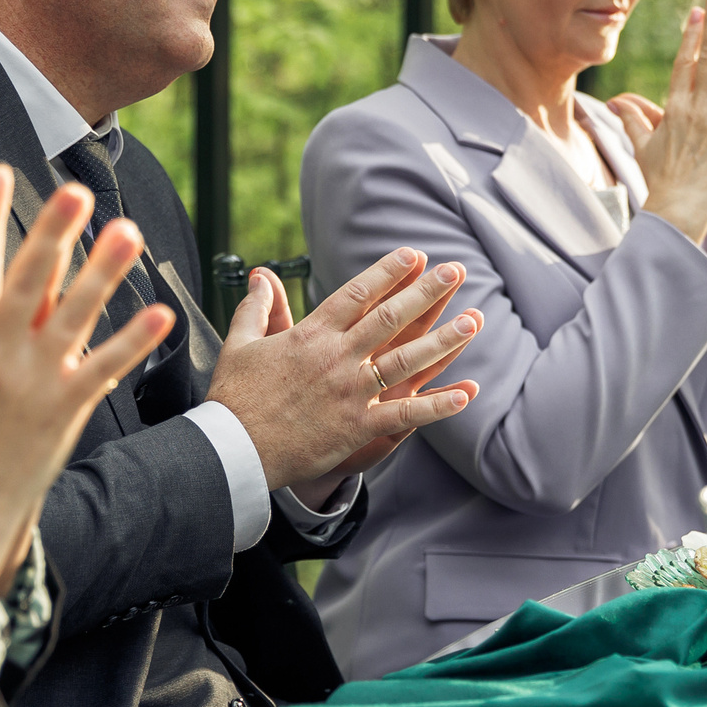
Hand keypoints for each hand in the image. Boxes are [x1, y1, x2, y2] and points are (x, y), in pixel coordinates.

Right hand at [0, 171, 175, 589]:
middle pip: (23, 283)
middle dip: (47, 233)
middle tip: (73, 190)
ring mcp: (33, 384)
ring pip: (71, 316)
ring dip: (102, 272)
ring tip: (128, 231)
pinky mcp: (65, 410)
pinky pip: (104, 369)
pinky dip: (132, 342)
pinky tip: (162, 313)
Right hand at [205, 247, 482, 494]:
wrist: (233, 451)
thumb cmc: (234, 397)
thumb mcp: (240, 344)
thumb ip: (256, 307)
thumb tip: (261, 276)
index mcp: (310, 335)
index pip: (357, 295)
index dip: (388, 272)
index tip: (415, 255)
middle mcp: (336, 358)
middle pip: (390, 318)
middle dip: (426, 292)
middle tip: (456, 270)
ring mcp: (349, 392)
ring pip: (405, 360)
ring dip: (443, 339)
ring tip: (474, 321)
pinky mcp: (356, 426)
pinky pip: (404, 414)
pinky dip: (437, 405)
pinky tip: (466, 394)